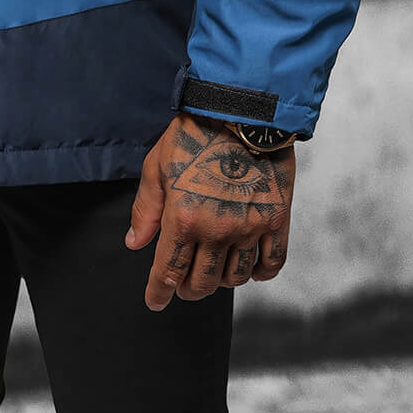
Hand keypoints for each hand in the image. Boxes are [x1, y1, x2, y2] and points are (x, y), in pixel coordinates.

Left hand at [125, 113, 294, 308]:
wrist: (243, 110)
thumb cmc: (196, 132)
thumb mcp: (157, 165)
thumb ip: (146, 209)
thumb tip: (135, 243)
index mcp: (184, 218)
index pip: (168, 271)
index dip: (159, 293)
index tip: (155, 302)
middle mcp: (217, 231)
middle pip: (202, 282)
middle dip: (187, 288)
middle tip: (182, 284)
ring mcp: (249, 228)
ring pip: (234, 277)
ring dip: (220, 281)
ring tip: (213, 270)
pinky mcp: (276, 220)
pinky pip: (271, 264)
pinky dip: (259, 274)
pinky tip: (250, 269)